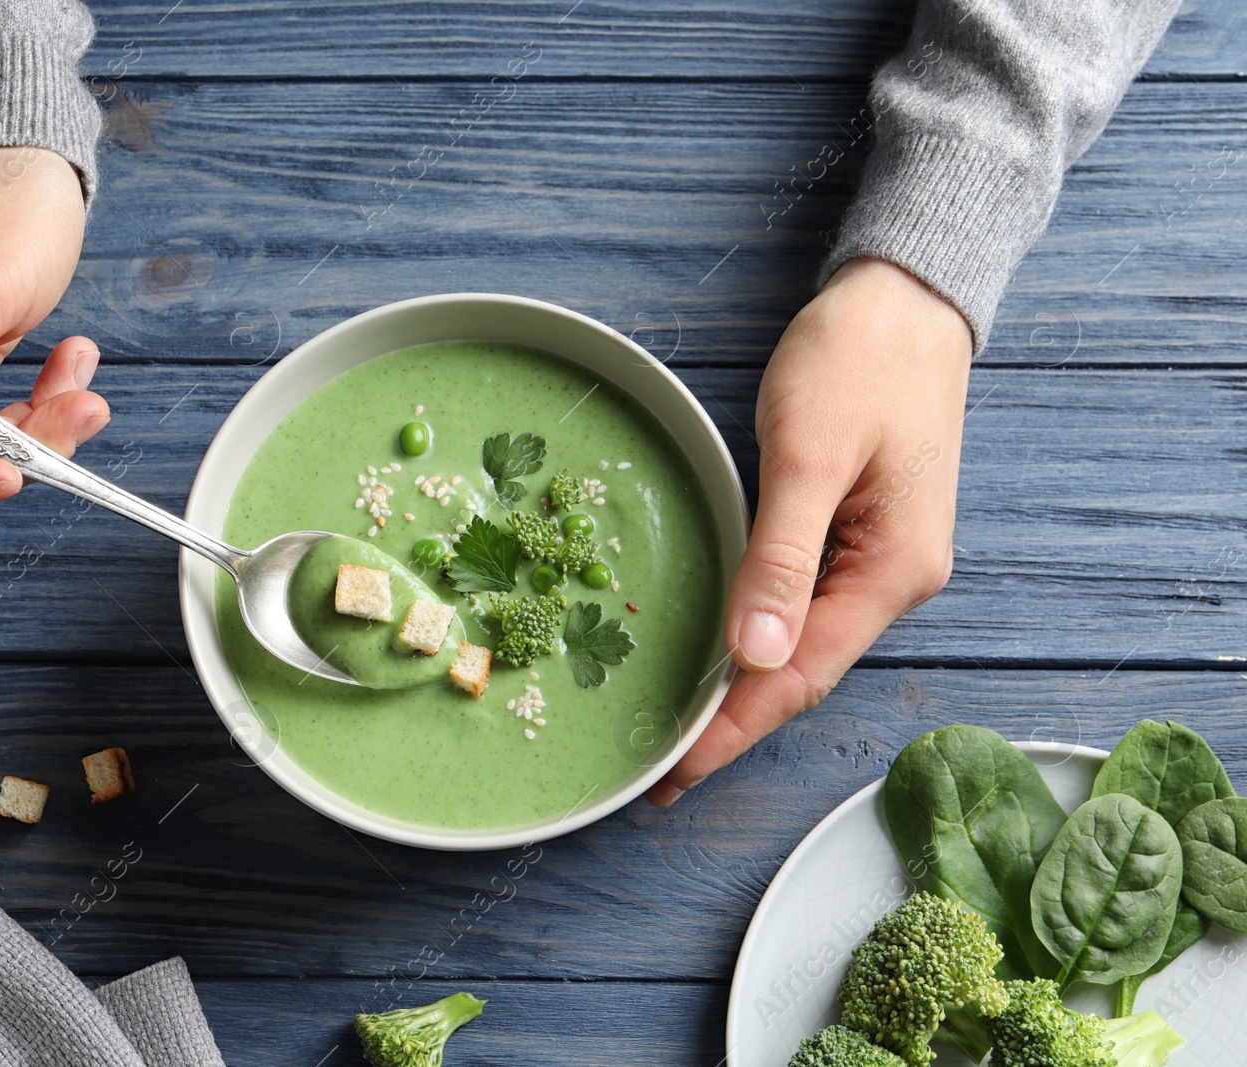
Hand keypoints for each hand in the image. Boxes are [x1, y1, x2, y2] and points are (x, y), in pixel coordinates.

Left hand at [647, 257, 972, 806]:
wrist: (904, 300)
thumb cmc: (858, 361)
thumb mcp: (809, 455)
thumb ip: (781, 558)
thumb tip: (756, 657)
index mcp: (893, 572)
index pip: (801, 678)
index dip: (736, 731)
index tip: (675, 775)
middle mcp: (896, 581)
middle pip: (805, 675)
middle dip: (736, 724)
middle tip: (662, 769)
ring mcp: (882, 561)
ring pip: (804, 648)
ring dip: (746, 690)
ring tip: (682, 728)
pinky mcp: (860, 537)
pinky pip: (806, 610)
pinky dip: (760, 642)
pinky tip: (725, 658)